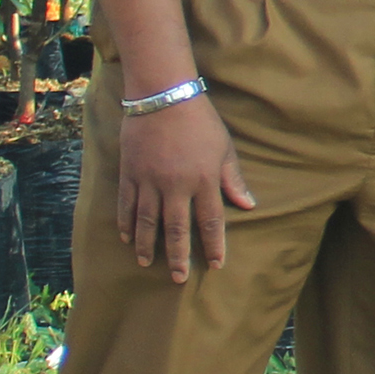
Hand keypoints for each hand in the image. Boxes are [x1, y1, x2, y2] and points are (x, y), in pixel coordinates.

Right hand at [117, 91, 257, 283]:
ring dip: (147, 245)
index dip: (214, 245)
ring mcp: (150, 180)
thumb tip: (248, 205)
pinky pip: (127, 204)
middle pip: (177, 229)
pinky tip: (126, 238)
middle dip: (178, 256)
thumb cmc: (199, 121)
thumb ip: (233, 180)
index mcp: (204, 180)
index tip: (215, 265)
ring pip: (147, 221)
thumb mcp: (224, 148)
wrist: (163, 95)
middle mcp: (177, 185)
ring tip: (146, 263)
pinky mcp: (131, 172)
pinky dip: (126, 222)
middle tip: (177, 278)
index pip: (211, 221)